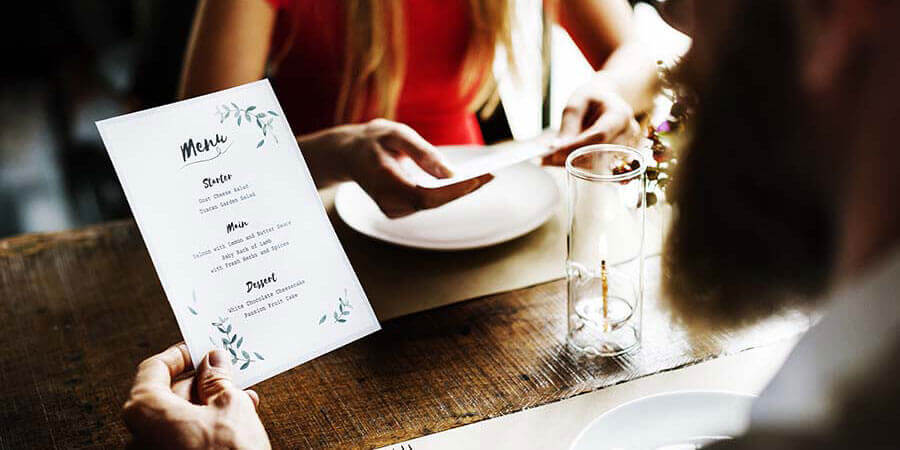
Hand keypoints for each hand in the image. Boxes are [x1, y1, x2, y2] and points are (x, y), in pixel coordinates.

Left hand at [123, 344, 269, 449]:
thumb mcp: (231, 406)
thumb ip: (218, 379)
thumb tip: (213, 361)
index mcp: (146, 411)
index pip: (153, 369)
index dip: (179, 355)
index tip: (199, 349)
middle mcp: (138, 436)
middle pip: (165, 396)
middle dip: (199, 383)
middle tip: (226, 373)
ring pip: (176, 420)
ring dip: (206, 405)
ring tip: (240, 398)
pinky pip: (179, 440)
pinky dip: (201, 428)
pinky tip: (231, 424)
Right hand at [300, 118, 492, 217]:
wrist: (348, 154)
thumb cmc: (374, 140)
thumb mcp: (396, 134)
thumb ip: (422, 153)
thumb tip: (450, 173)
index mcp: (384, 183)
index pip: (426, 197)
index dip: (453, 191)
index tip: (479, 178)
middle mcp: (388, 203)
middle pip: (434, 203)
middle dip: (463, 190)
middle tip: (492, 174)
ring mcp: (392, 210)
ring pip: (433, 205)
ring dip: (459, 191)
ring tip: (485, 175)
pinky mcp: (399, 210)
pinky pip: (429, 203)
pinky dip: (447, 193)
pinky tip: (466, 181)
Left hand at [543, 79, 640, 165]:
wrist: (607, 100)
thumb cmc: (591, 98)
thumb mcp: (577, 103)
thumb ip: (569, 125)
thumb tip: (558, 148)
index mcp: (620, 114)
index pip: (599, 135)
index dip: (577, 146)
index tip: (554, 151)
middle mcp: (628, 133)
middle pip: (599, 153)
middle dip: (571, 157)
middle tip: (546, 159)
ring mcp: (626, 146)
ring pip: (597, 164)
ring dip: (571, 163)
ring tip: (549, 159)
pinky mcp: (618, 157)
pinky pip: (596, 166)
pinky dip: (576, 164)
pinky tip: (561, 159)